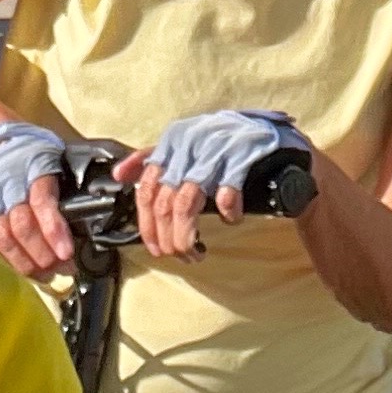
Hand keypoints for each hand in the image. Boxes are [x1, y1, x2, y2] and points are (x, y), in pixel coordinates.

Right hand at [0, 121, 73, 282]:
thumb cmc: (29, 149)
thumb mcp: (53, 154)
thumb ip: (68, 180)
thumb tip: (98, 205)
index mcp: (31, 168)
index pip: (42, 201)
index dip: (54, 228)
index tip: (66, 252)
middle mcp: (7, 187)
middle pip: (22, 227)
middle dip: (44, 254)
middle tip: (64, 269)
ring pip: (4, 239)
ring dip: (26, 263)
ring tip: (45, 275)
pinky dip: (6, 260)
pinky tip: (22, 270)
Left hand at [123, 110, 312, 259]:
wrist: (272, 137)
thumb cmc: (223, 146)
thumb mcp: (184, 148)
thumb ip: (151, 160)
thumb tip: (119, 175)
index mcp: (172, 141)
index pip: (146, 190)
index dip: (147, 225)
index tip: (155, 247)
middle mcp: (189, 142)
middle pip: (164, 203)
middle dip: (169, 238)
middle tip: (180, 255)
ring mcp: (215, 148)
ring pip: (186, 203)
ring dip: (188, 236)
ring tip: (196, 252)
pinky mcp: (243, 154)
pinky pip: (225, 193)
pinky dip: (227, 212)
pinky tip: (232, 218)